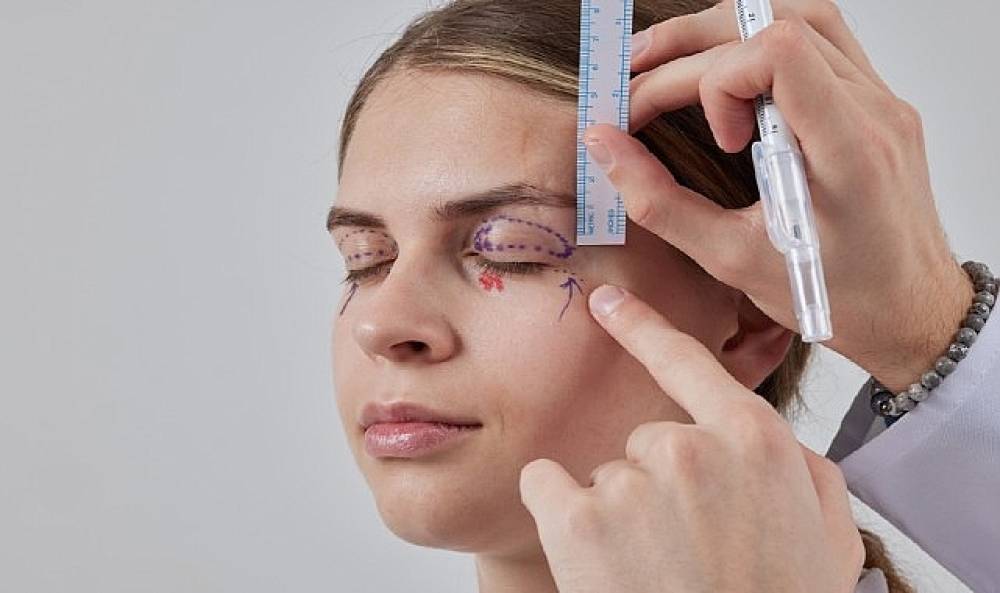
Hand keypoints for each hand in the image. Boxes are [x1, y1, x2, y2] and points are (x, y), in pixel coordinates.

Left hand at [519, 285, 864, 592]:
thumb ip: (806, 474)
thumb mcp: (827, 539)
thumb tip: (778, 446)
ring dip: (616, 513)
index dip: (643, 326)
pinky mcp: (577, 521)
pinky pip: (545, 482)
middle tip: (684, 546)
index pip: (687, 361)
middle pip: (645, 440)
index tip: (608, 301)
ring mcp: (630, 483)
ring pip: (603, 473)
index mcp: (753, 442)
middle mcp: (689, 449)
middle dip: (657, 485)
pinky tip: (596, 558)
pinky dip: (558, 513)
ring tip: (653, 568)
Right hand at [583, 0, 973, 391]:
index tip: (715, 137)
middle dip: (693, 46)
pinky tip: (729, 75)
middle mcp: (875, 111)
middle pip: (776, 20)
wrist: (910, 312)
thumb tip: (603, 145)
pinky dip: (761, 43)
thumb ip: (659, 202)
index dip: (719, 79)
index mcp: (849, 150)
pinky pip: (820, 40)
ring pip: (801, 14)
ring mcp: (882, 100)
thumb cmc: (836, 298)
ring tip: (673, 64)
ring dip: (726, 32)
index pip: (780, 51)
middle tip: (638, 78)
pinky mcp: (876, 103)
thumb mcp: (732, 261)